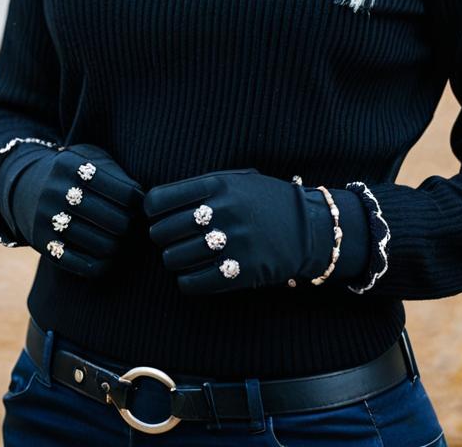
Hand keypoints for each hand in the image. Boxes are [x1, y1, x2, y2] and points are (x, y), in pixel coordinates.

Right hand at [9, 144, 143, 279]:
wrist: (24, 188)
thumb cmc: (72, 173)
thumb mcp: (90, 159)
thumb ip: (117, 173)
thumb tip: (144, 202)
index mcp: (71, 165)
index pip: (122, 191)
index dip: (138, 201)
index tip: (140, 203)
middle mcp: (56, 191)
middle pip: (114, 220)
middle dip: (131, 226)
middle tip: (133, 225)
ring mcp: (46, 219)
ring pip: (100, 244)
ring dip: (119, 246)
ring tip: (122, 239)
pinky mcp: (41, 243)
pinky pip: (79, 264)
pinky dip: (101, 265)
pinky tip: (108, 257)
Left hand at [143, 168, 333, 294]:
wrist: (309, 227)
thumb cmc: (266, 201)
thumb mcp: (238, 179)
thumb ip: (202, 186)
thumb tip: (157, 202)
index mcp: (218, 184)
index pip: (159, 200)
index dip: (152, 211)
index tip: (158, 216)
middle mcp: (223, 211)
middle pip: (162, 231)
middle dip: (161, 237)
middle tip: (171, 239)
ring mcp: (233, 242)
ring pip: (174, 259)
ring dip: (174, 260)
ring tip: (184, 255)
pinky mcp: (242, 271)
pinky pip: (193, 282)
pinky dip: (186, 281)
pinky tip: (194, 274)